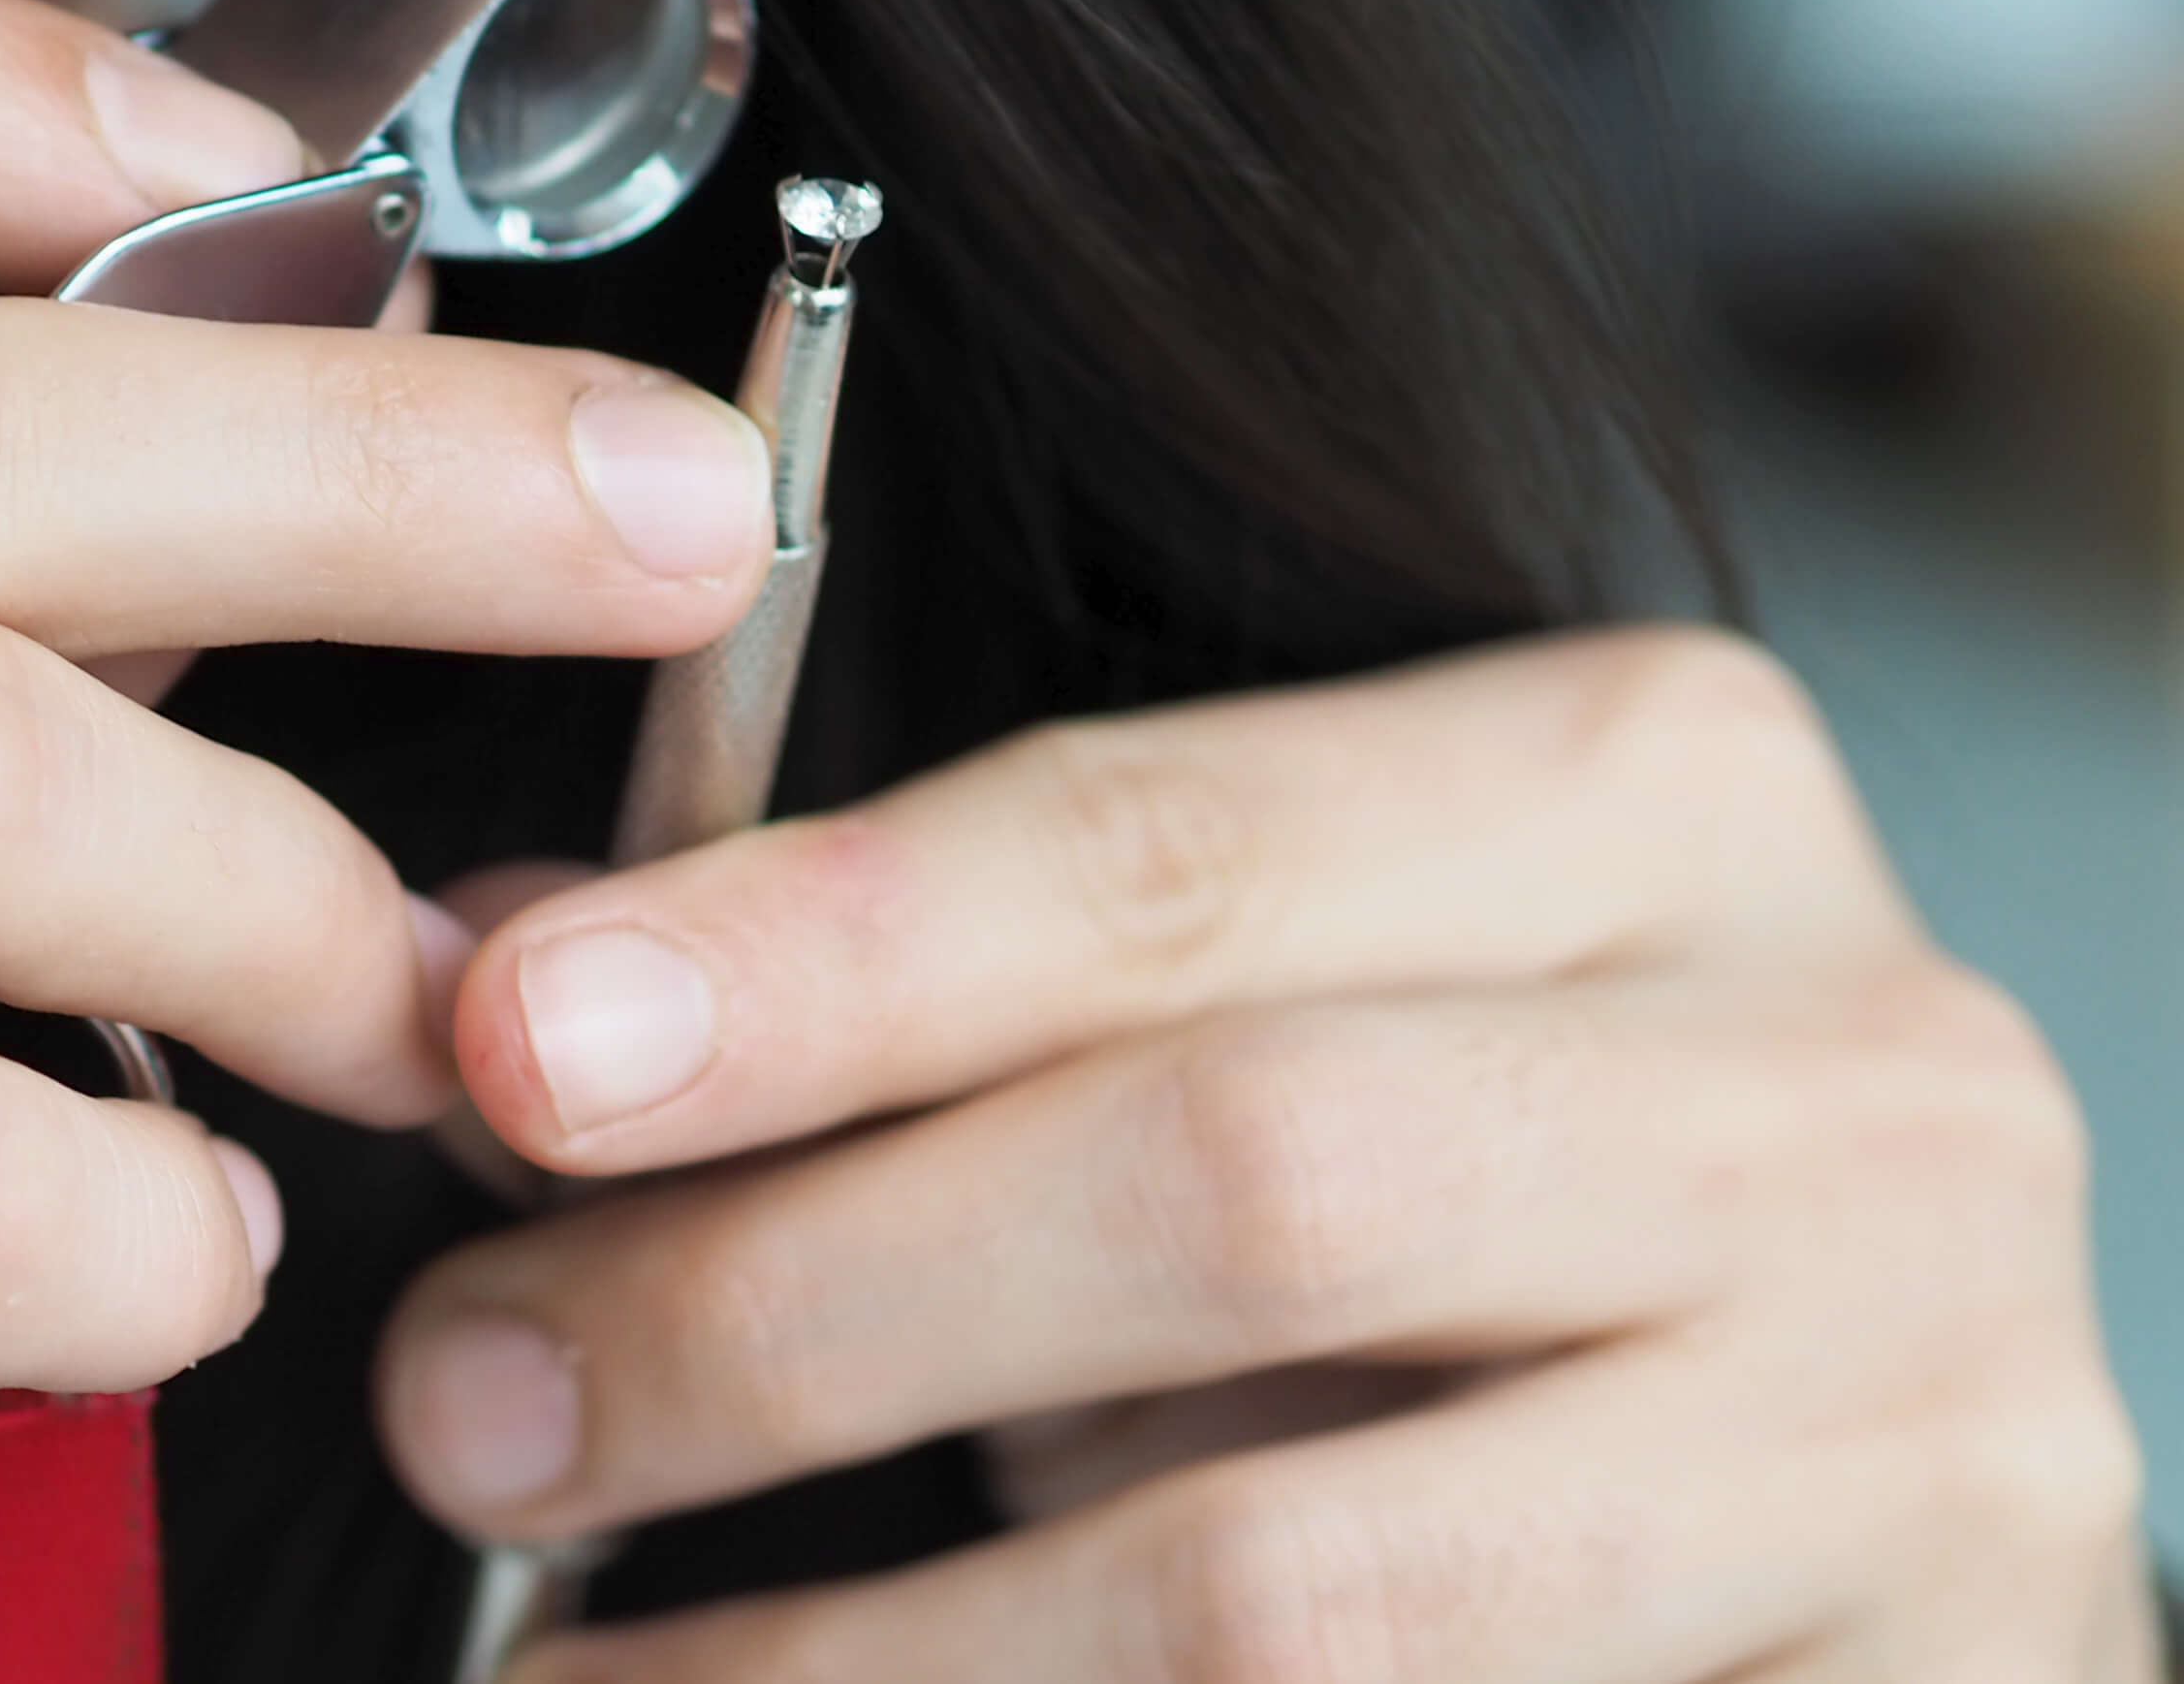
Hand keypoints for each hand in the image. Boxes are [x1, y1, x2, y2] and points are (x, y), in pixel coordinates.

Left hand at [378, 631, 2161, 1680]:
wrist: (1850, 1418)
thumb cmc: (1483, 1164)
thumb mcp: (1256, 999)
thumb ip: (936, 977)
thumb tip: (511, 1001)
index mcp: (1651, 797)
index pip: (1158, 850)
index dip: (803, 962)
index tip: (506, 1056)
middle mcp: (1840, 1086)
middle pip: (1232, 1182)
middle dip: (788, 1305)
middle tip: (472, 1405)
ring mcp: (1920, 1428)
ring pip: (1297, 1586)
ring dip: (868, 1650)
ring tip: (574, 1670)